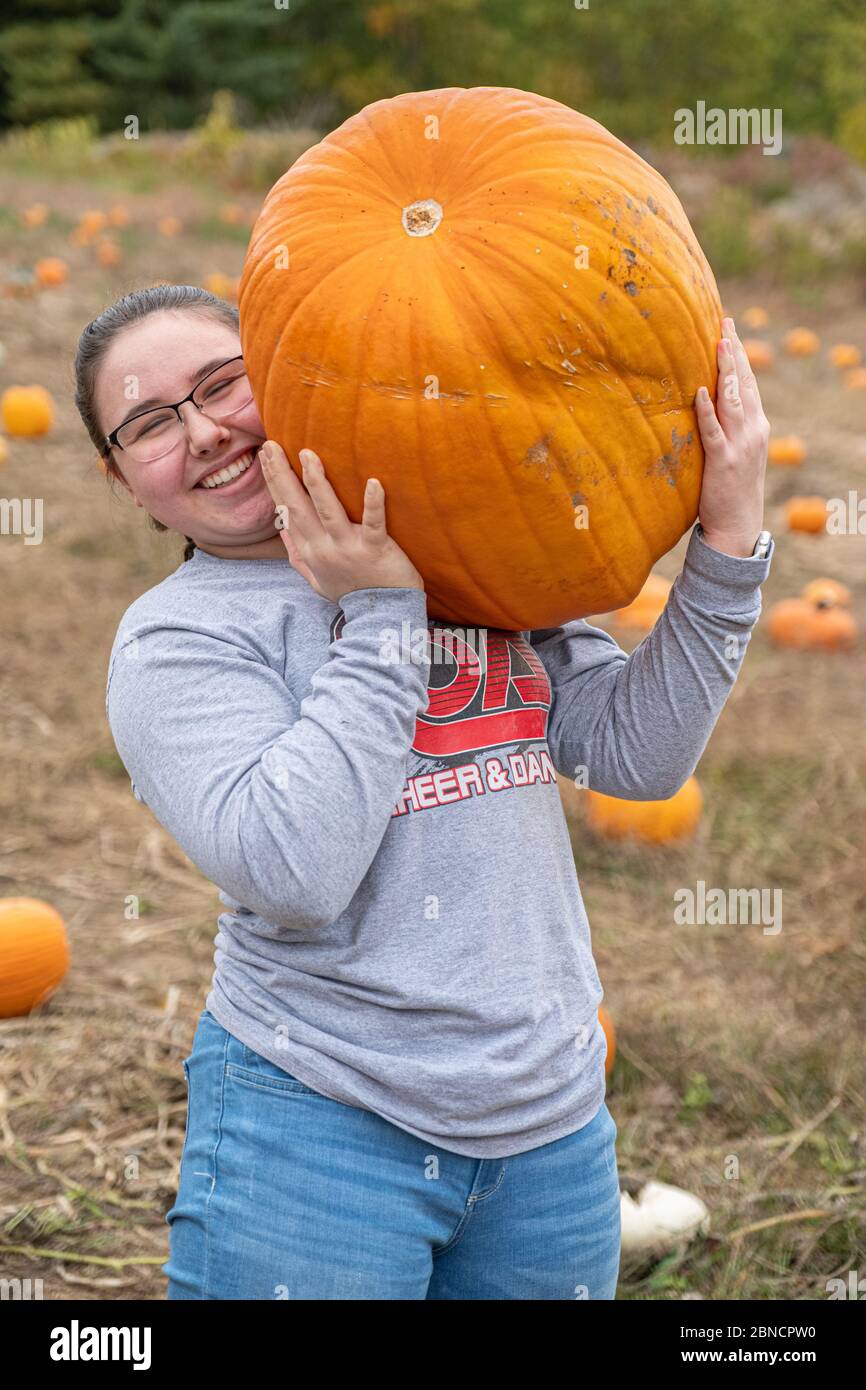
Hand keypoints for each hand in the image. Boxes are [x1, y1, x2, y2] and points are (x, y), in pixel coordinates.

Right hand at [257, 442, 425, 602]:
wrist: (380, 616)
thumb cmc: (351, 592)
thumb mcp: (316, 578)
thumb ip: (297, 553)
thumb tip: (282, 527)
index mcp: (309, 551)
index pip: (286, 510)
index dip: (274, 482)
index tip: (265, 456)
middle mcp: (323, 548)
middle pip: (298, 506)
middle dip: (282, 475)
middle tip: (272, 445)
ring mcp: (348, 549)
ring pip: (328, 511)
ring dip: (317, 482)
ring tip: (308, 454)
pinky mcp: (375, 550)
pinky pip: (374, 523)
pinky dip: (373, 504)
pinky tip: (374, 482)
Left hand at [694, 316, 768, 556]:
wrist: (738, 526)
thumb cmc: (730, 490)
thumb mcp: (735, 452)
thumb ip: (726, 428)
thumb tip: (706, 402)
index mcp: (756, 426)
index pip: (749, 383)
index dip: (739, 355)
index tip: (729, 328)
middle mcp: (754, 430)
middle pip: (745, 383)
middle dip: (734, 352)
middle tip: (724, 322)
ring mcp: (740, 445)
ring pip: (734, 400)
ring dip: (726, 371)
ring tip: (718, 343)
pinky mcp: (723, 461)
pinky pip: (714, 431)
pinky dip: (707, 410)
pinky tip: (700, 391)